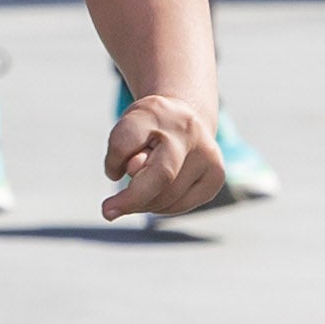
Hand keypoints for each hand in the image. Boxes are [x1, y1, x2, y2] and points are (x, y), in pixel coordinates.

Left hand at [102, 86, 231, 219]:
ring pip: (169, 197)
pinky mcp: (216, 176)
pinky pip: (180, 205)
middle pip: (160, 176)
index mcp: (156, 112)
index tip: (111, 173)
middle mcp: (187, 130)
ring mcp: (207, 153)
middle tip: (108, 211)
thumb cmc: (146, 129)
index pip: (127, 143)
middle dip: (131, 200)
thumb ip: (122, 149)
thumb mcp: (126, 131)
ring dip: (144, 204)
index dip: (114, 162)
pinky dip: (162, 207)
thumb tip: (135, 172)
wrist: (182, 118)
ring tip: (139, 192)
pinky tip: (157, 196)